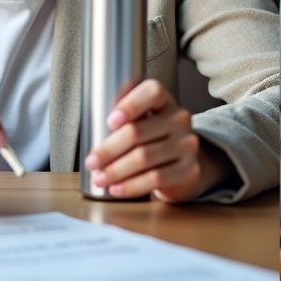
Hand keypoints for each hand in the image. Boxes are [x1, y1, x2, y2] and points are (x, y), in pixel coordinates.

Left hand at [84, 80, 213, 201]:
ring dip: (116, 170)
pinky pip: (155, 178)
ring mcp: (186, 144)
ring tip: (100, 178)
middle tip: (92, 162)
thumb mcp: (142, 121)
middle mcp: (179, 119)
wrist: (182, 166)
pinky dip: (131, 185)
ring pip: (144, 158)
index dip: (130, 105)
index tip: (110, 121)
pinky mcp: (188, 169)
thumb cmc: (152, 140)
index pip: (153, 92)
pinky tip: (117, 188)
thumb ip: (122, 115)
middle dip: (109, 149)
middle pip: (138, 131)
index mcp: (165, 102)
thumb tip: (93, 116)